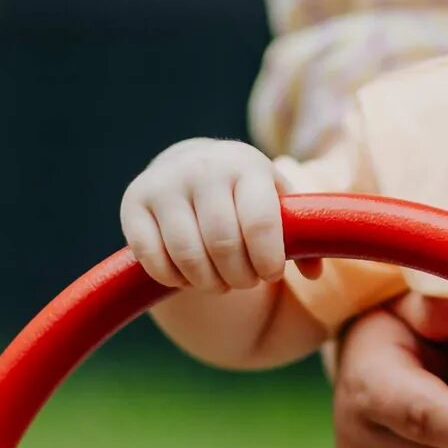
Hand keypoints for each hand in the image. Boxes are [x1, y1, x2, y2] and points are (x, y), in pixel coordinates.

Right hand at [121, 139, 287, 291]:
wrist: (190, 166)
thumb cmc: (244, 195)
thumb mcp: (276, 202)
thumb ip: (300, 236)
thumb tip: (314, 274)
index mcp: (245, 165)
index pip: (260, 223)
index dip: (268, 260)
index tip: (269, 274)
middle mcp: (203, 168)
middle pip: (223, 246)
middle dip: (239, 277)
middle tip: (243, 280)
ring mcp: (164, 183)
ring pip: (187, 256)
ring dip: (208, 282)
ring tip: (218, 281)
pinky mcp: (133, 202)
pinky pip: (152, 258)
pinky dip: (172, 278)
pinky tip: (185, 274)